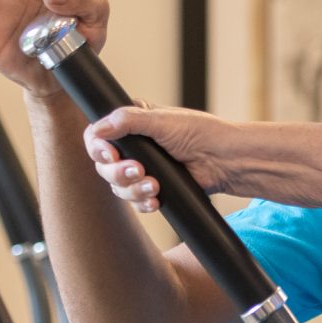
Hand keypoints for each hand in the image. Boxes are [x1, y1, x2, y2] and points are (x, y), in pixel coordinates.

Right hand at [84, 105, 239, 213]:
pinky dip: (143, 202)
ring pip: (118, 187)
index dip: (98, 148)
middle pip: (104, 167)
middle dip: (119, 172)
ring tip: (154, 185)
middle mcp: (133, 147)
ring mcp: (142, 169)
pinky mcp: (153, 189)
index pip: (97, 137)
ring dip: (133, 189)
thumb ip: (127, 121)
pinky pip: (135, 202)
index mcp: (131, 125)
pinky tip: (156, 199)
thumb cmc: (199, 133)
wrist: (224, 160)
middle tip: (139, 170)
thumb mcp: (161, 120)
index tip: (111, 155)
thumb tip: (97, 129)